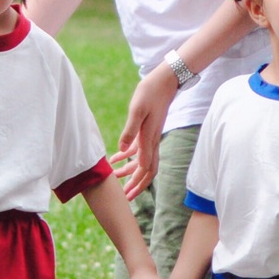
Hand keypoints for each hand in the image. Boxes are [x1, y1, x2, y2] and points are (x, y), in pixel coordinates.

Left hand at [117, 69, 178, 201]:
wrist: (164, 81)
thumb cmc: (150, 93)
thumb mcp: (137, 110)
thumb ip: (130, 130)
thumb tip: (122, 150)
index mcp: (149, 139)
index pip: (145, 168)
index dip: (137, 182)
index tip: (128, 194)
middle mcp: (152, 141)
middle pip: (147, 170)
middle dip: (137, 184)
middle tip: (126, 197)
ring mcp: (151, 136)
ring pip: (142, 161)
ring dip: (130, 172)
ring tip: (116, 179)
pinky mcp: (147, 130)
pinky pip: (138, 149)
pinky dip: (127, 156)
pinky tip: (115, 158)